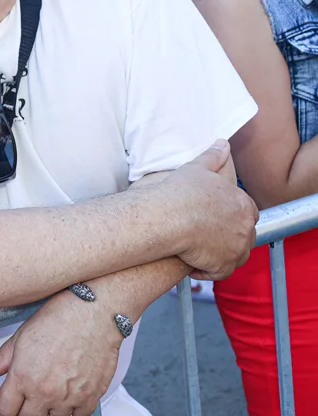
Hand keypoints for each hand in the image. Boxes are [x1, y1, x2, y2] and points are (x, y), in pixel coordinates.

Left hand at [0, 291, 120, 415]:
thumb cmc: (58, 319)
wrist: (93, 313)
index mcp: (23, 377)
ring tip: (49, 391)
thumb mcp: (21, 336)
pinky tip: (69, 391)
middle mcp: (45, 392)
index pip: (3, 411)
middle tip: (24, 402)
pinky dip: (72, 408)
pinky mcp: (91, 397)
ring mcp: (69, 397)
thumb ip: (0, 359)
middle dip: (22, 415)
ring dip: (48, 412)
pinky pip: (78, 415)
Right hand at [141, 140, 257, 280]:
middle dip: (228, 236)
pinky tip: (193, 265)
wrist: (167, 217)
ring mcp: (236, 248)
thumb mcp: (196, 169)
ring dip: (220, 255)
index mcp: (243, 203)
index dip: (231, 214)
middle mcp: (245, 227)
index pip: (248, 211)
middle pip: (243, 235)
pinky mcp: (223, 265)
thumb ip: (213, 158)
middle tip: (206, 235)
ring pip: (235, 255)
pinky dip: (208, 271)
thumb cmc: (180, 192)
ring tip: (200, 251)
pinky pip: (219, 272)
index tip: (217, 216)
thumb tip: (222, 143)